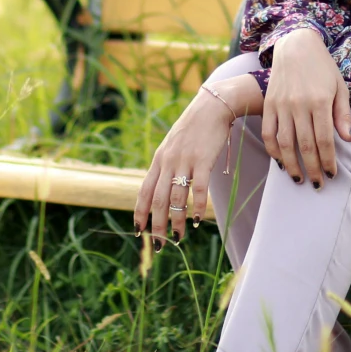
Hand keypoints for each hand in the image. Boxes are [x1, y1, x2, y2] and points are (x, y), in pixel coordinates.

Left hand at [134, 74, 258, 241]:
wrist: (212, 107)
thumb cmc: (193, 129)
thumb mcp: (172, 146)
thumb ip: (166, 166)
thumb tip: (162, 189)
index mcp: (158, 160)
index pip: (144, 192)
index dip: (140, 213)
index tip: (138, 232)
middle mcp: (168, 162)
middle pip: (158, 200)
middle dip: (157, 224)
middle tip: (158, 244)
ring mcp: (185, 161)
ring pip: (176, 198)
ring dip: (177, 221)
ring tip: (178, 238)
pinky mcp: (203, 160)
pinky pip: (199, 189)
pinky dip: (197, 207)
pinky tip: (198, 220)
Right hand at [261, 27, 350, 184]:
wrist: (296, 45)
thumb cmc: (323, 67)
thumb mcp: (339, 87)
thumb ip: (342, 114)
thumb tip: (348, 140)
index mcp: (319, 101)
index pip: (325, 139)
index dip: (328, 160)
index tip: (332, 175)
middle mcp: (299, 104)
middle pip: (305, 146)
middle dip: (312, 169)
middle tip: (317, 185)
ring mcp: (281, 105)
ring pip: (285, 143)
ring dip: (292, 165)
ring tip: (299, 179)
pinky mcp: (268, 104)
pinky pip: (268, 133)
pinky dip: (273, 151)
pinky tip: (281, 162)